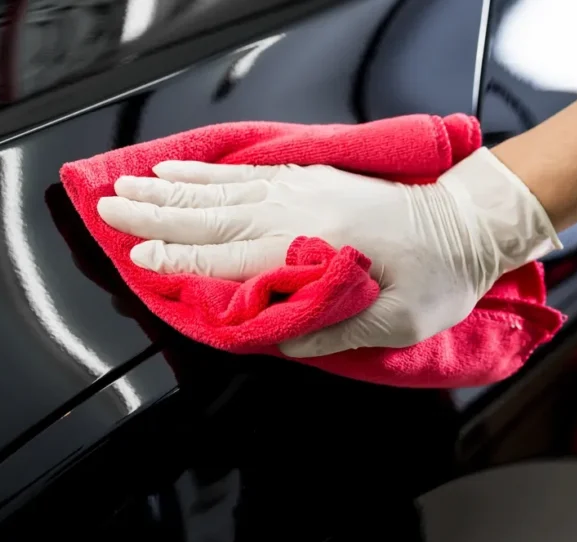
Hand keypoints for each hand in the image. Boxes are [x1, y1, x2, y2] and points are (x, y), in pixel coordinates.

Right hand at [96, 148, 560, 356]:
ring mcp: (304, 189)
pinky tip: (183, 169)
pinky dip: (210, 172)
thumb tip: (274, 336)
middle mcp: (300, 212)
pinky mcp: (312, 178)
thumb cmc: (439, 276)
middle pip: (212, 215)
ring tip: (128, 187)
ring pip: (221, 190)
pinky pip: (248, 173)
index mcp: (315, 249)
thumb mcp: (395, 323)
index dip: (179, 262)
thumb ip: (331, 329)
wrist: (470, 221)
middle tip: (106, 210)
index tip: (137, 261)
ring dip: (171, 189)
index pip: (230, 259)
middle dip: (155, 215)